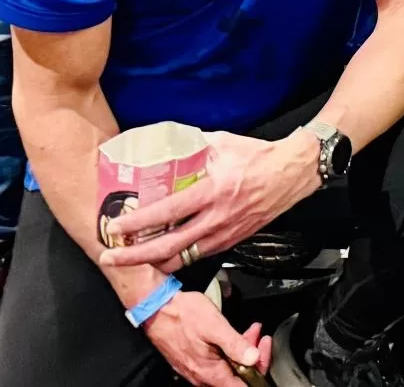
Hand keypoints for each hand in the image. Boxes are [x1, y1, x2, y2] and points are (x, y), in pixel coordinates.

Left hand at [103, 130, 317, 272]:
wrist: (294, 172)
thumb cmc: (258, 156)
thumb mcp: (223, 143)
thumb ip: (192, 146)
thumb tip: (166, 144)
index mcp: (212, 191)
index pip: (167, 213)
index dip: (137, 224)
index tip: (114, 228)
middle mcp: (216, 218)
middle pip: (168, 247)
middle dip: (134, 256)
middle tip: (109, 257)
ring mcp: (225, 233)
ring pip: (182, 258)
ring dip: (153, 261)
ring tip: (131, 259)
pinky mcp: (232, 240)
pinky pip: (198, 255)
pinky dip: (177, 258)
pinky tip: (163, 254)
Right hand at [137, 288, 268, 386]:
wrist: (156, 308)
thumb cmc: (182, 315)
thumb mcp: (215, 326)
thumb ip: (235, 344)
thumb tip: (253, 357)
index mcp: (210, 372)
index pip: (243, 386)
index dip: (259, 369)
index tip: (264, 350)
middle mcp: (202, 376)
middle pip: (236, 377)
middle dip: (253, 356)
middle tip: (258, 336)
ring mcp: (196, 370)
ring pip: (227, 368)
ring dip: (241, 350)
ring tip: (248, 331)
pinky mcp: (192, 361)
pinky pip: (215, 362)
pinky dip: (228, 349)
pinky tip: (231, 335)